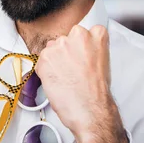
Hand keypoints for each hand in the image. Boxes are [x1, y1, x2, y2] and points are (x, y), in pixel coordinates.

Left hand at [36, 25, 128, 142]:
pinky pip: (41, 62)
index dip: (79, 46)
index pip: (82, 32)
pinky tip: (57, 82)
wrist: (90, 110)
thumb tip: (76, 48)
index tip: (80, 55)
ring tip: (65, 77)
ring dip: (53, 61)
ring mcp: (59, 46)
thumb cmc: (97, 91)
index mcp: (96, 35)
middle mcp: (76, 36)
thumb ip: (89, 48)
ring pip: (50, 49)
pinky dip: (45, 71)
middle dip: (64, 52)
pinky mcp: (44, 57)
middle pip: (63, 39)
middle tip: (71, 70)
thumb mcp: (102, 61)